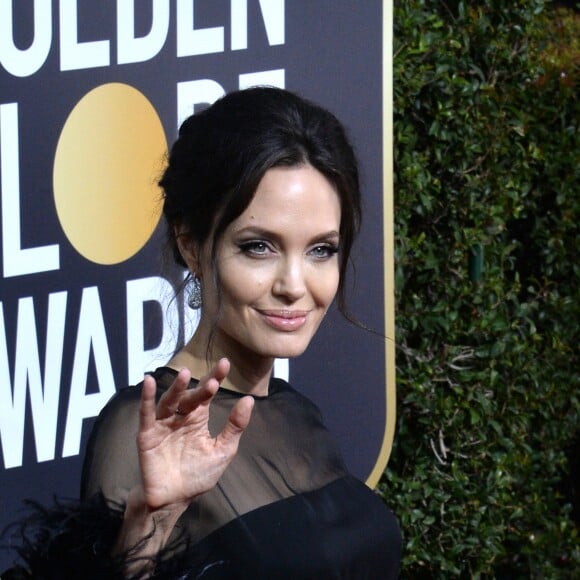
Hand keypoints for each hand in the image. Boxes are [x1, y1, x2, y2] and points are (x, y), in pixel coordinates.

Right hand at [136, 358, 253, 510]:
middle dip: (200, 388)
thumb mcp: (222, 450)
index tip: (225, 363)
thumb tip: (249, 399)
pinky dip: (147, 398)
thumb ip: (234, 426)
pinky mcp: (147, 435)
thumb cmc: (198, 474)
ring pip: (170, 401)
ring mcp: (163, 424)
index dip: (215, 378)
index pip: (207, 394)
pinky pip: (146, 414)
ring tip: (184, 374)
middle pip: (190, 397)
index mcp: (198, 418)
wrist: (174, 499)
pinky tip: (148, 383)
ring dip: (177, 388)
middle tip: (213, 382)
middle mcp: (180, 416)